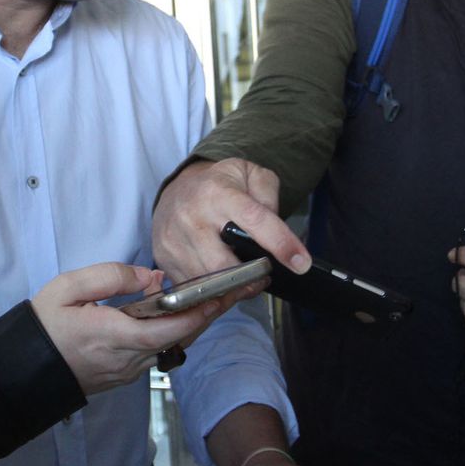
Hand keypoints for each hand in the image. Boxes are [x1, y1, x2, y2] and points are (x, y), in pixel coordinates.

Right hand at [31, 263, 246, 394]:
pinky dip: (172, 333)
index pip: (170, 329)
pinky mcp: (124, 375)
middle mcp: (128, 359)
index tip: (220, 294)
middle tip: (230, 291)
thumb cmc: (43, 327)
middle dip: (206, 314)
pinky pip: (157, 352)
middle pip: (179, 338)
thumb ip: (110, 277)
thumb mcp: (68, 288)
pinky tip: (177, 314)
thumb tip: (150, 277)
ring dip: (190, 324)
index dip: (199, 313)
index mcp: (115, 335)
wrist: (23, 368)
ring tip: (210, 297)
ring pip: (170, 346)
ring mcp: (128, 371)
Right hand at [152, 158, 307, 282]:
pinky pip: (191, 287)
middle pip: (225, 264)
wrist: (178, 189)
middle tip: (263, 275)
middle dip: (250, 278)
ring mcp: (174, 239)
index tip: (300, 263)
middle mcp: (192, 216)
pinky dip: (211, 291)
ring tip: (245, 280)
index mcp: (218, 192)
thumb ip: (269, 195)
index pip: (254, 219)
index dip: (280, 243)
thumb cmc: (219, 185)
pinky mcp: (163, 257)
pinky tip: (222, 282)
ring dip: (232, 289)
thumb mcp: (250, 174)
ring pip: (208, 282)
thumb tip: (276, 231)